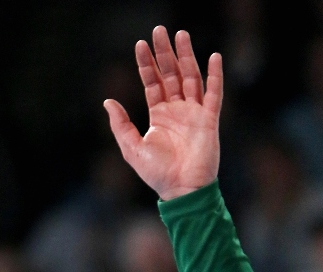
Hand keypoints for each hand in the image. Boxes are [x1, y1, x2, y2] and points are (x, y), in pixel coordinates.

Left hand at [104, 27, 222, 199]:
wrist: (181, 190)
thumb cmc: (157, 173)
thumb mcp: (132, 148)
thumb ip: (120, 125)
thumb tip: (108, 102)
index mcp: (159, 116)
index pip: (152, 83)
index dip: (146, 64)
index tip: (140, 44)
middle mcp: (177, 111)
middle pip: (171, 75)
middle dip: (165, 53)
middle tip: (159, 30)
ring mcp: (194, 113)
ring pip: (190, 78)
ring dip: (186, 56)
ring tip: (180, 34)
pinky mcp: (209, 120)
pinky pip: (213, 94)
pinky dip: (214, 76)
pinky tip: (213, 57)